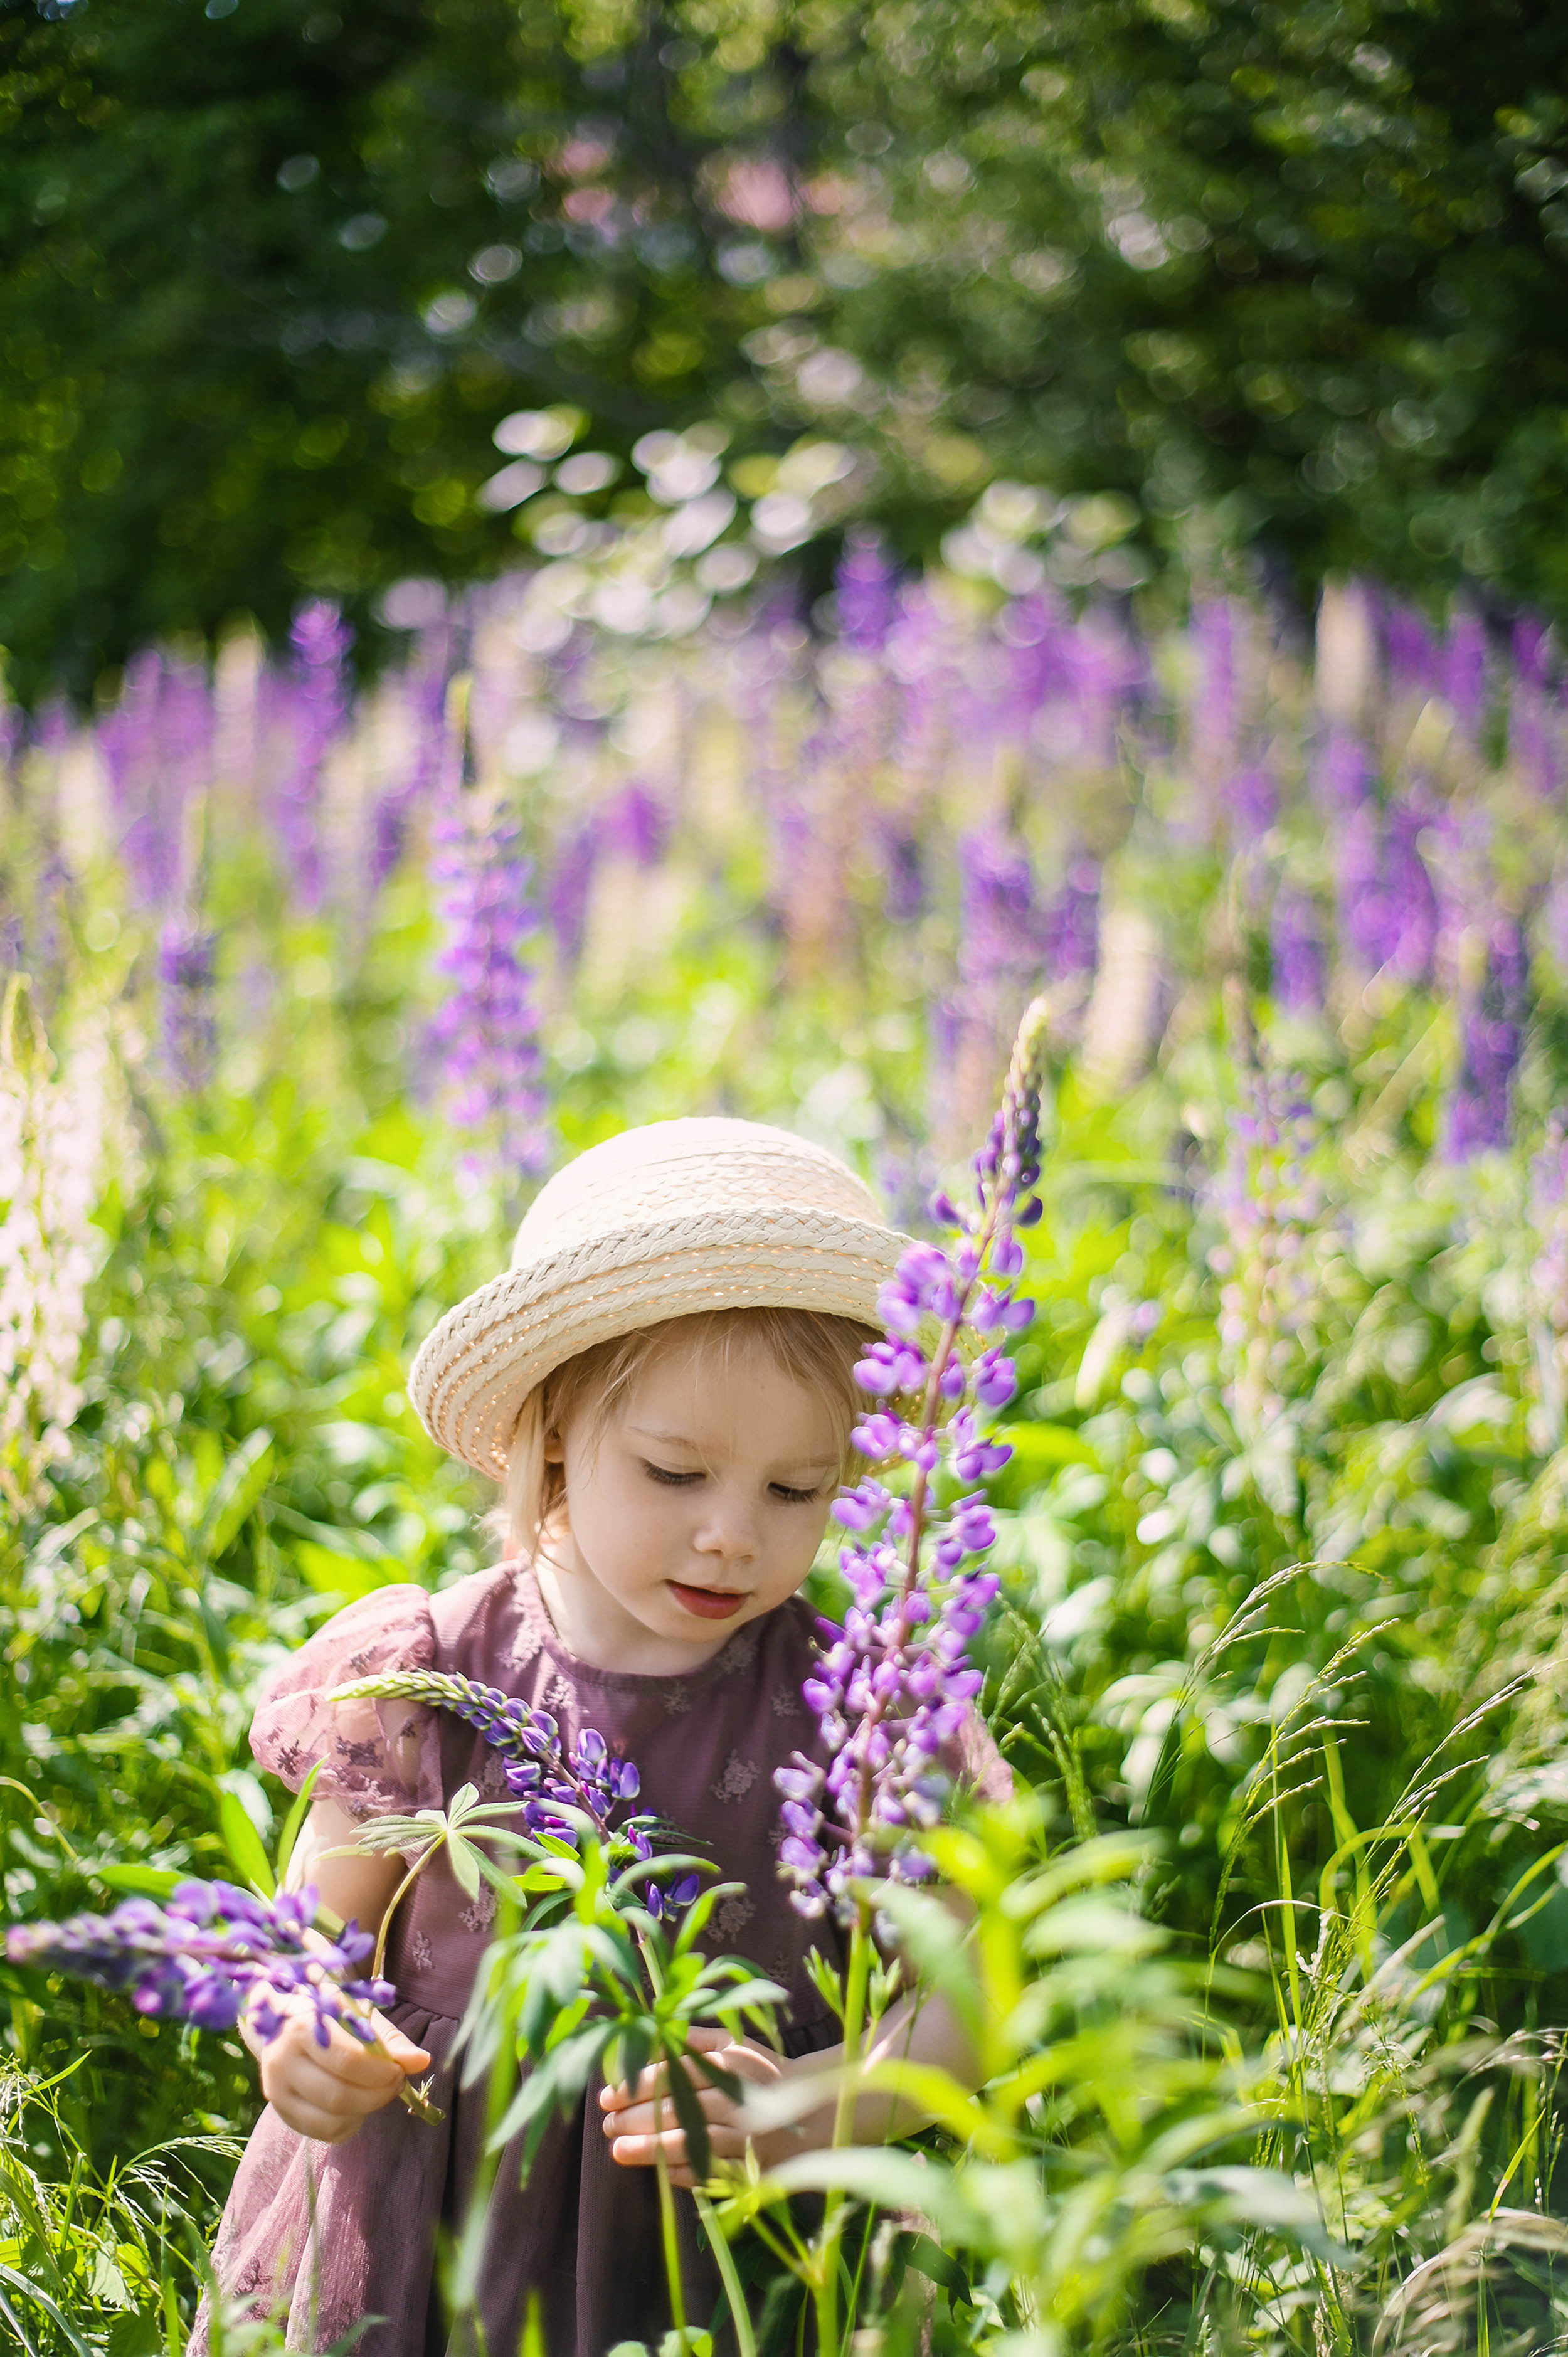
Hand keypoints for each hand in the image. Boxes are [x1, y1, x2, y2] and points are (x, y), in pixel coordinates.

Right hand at [247, 1986, 430, 2146]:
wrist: (280, 2021)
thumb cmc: (327, 2014)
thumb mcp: (357, 2014)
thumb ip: (389, 2039)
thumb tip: (422, 2061)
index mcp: (301, 2026)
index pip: (348, 2061)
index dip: (381, 2072)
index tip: (400, 2071)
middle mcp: (281, 2061)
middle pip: (338, 2096)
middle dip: (377, 2096)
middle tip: (396, 2084)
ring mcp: (277, 2091)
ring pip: (329, 2120)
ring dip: (364, 2112)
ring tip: (375, 2093)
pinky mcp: (282, 2113)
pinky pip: (322, 2133)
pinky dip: (348, 2125)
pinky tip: (356, 2106)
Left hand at [598, 2026, 800, 2187]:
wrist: (815, 2110)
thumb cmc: (760, 2073)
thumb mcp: (732, 2044)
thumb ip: (692, 2038)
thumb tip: (648, 2036)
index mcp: (731, 2062)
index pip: (673, 2072)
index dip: (636, 2084)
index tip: (607, 2096)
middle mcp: (738, 2098)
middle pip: (678, 2108)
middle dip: (634, 2118)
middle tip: (606, 2125)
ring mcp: (746, 2136)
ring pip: (690, 2143)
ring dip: (649, 2148)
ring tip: (617, 2151)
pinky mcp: (752, 2168)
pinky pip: (710, 2172)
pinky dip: (680, 2172)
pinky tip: (656, 2170)